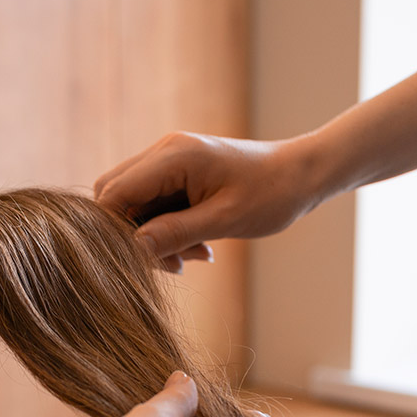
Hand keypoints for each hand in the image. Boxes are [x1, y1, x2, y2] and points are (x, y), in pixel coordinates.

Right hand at [94, 131, 325, 264]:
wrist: (304, 174)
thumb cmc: (272, 193)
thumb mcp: (224, 220)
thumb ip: (175, 233)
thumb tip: (132, 249)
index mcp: (172, 156)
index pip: (114, 194)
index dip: (112, 231)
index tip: (135, 262)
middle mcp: (163, 152)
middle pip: (115, 197)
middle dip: (132, 236)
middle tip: (171, 263)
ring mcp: (169, 161)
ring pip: (134, 204)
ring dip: (153, 236)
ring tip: (193, 257)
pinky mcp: (178, 174)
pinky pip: (154, 205)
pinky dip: (167, 229)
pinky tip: (196, 247)